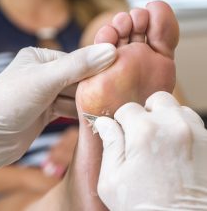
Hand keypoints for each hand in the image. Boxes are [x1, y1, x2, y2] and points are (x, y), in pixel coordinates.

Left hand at [0, 43, 115, 209]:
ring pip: (74, 95)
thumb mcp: (43, 80)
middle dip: (95, 86)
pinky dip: (80, 112)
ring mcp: (43, 94)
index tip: (122, 73)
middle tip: (120, 92)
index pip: (77, 59)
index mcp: (39, 57)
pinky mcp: (44, 113)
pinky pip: (68, 109)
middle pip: (77, 77)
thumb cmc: (6, 103)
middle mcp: (42, 74)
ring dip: (89, 101)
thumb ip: (77, 66)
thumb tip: (110, 50)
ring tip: (111, 105)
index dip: (98, 67)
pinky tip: (95, 115)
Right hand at [95, 91, 206, 210]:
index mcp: (144, 132)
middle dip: (147, 112)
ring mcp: (197, 135)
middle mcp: (173, 126)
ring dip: (168, 120)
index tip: (123, 134)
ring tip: (162, 142)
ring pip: (179, 110)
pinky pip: (197, 125)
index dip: (122, 121)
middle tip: (143, 133)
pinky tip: (177, 150)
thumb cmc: (144, 208)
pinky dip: (185, 131)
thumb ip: (109, 145)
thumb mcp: (112, 180)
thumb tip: (104, 123)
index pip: (128, 108)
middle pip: (157, 100)